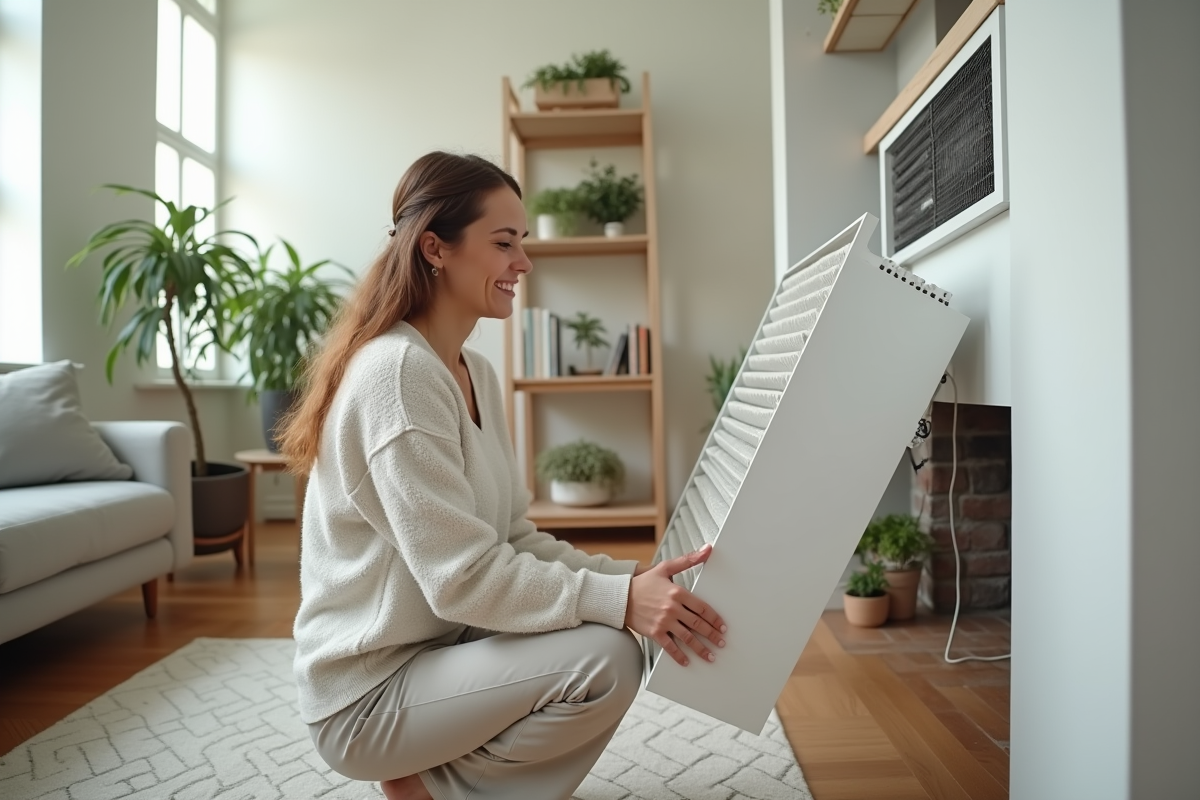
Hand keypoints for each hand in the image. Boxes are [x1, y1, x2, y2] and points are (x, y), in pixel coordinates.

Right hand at [624, 543, 726, 666]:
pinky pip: (670, 647)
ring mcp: (663, 621)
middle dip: (712, 635)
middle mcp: (672, 608)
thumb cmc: (643, 583)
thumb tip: (707, 549)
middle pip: (698, 624)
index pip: (702, 608)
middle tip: (721, 642)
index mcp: (677, 592)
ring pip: (688, 637)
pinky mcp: (654, 632)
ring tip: (711, 656)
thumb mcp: (664, 568)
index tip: (722, 626)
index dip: (715, 618)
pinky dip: (679, 656)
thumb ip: (687, 560)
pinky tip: (687, 661)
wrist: (620, 597)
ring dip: (701, 648)